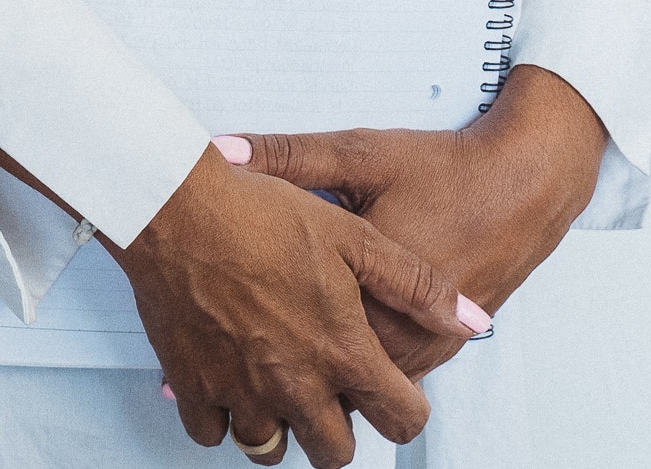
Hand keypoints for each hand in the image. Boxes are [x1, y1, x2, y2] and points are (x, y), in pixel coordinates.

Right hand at [114, 145, 484, 466]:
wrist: (177, 207)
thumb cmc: (264, 213)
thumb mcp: (353, 235)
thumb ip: (416, 285)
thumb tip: (473, 321)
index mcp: (342, 351)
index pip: (400, 421)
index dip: (405, 410)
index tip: (391, 392)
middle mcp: (295, 384)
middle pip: (334, 453)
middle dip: (340, 431)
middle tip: (330, 391)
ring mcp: (240, 390)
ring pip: (270, 448)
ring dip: (281, 426)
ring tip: (279, 384)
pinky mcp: (193, 385)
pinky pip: (212, 433)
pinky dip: (225, 417)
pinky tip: (232, 381)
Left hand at [229, 64, 609, 381]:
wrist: (524, 184)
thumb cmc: (442, 169)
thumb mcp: (360, 155)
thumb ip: (288, 156)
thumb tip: (221, 150)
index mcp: (366, 294)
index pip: (290, 335)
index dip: (246, 324)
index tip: (215, 311)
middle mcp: (397, 337)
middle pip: (321, 378)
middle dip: (280, 363)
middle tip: (240, 336)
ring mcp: (423, 351)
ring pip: (356, 389)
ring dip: (322, 373)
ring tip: (278, 342)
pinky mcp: (442, 349)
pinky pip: (388, 378)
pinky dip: (359, 367)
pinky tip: (334, 340)